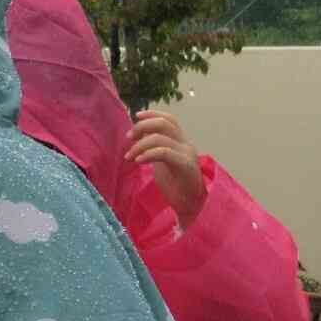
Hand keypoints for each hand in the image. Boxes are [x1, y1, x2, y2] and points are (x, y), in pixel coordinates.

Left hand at [129, 110, 205, 230]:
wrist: (191, 206)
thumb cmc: (175, 184)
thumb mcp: (161, 161)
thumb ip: (153, 147)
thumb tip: (136, 134)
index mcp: (180, 141)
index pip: (169, 119)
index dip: (152, 114)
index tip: (136, 116)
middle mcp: (185, 144)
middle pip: (164, 123)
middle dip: (142, 126)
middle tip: (129, 138)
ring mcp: (187, 154)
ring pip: (161, 137)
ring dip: (140, 145)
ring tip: (129, 157)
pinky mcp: (185, 166)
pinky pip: (164, 152)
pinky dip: (148, 154)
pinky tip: (138, 161)